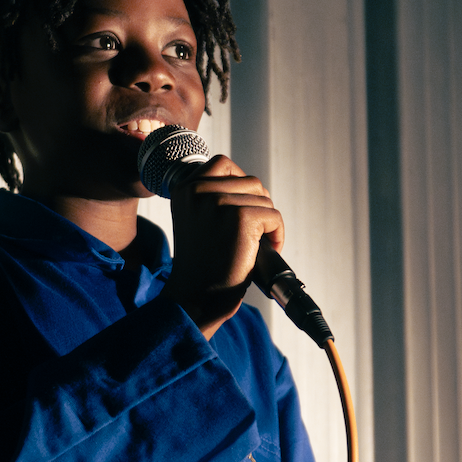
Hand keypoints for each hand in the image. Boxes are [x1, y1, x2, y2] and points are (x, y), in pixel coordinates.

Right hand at [164, 155, 283, 339]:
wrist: (196, 297)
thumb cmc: (202, 264)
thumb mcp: (196, 219)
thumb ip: (212, 196)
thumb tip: (253, 187)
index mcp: (184, 188)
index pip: (224, 164)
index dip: (239, 185)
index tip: (239, 212)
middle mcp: (198, 190)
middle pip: (250, 182)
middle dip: (257, 208)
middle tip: (251, 235)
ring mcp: (219, 202)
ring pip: (264, 198)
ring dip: (267, 223)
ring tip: (255, 245)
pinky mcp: (241, 218)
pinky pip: (274, 216)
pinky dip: (276, 235)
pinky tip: (262, 251)